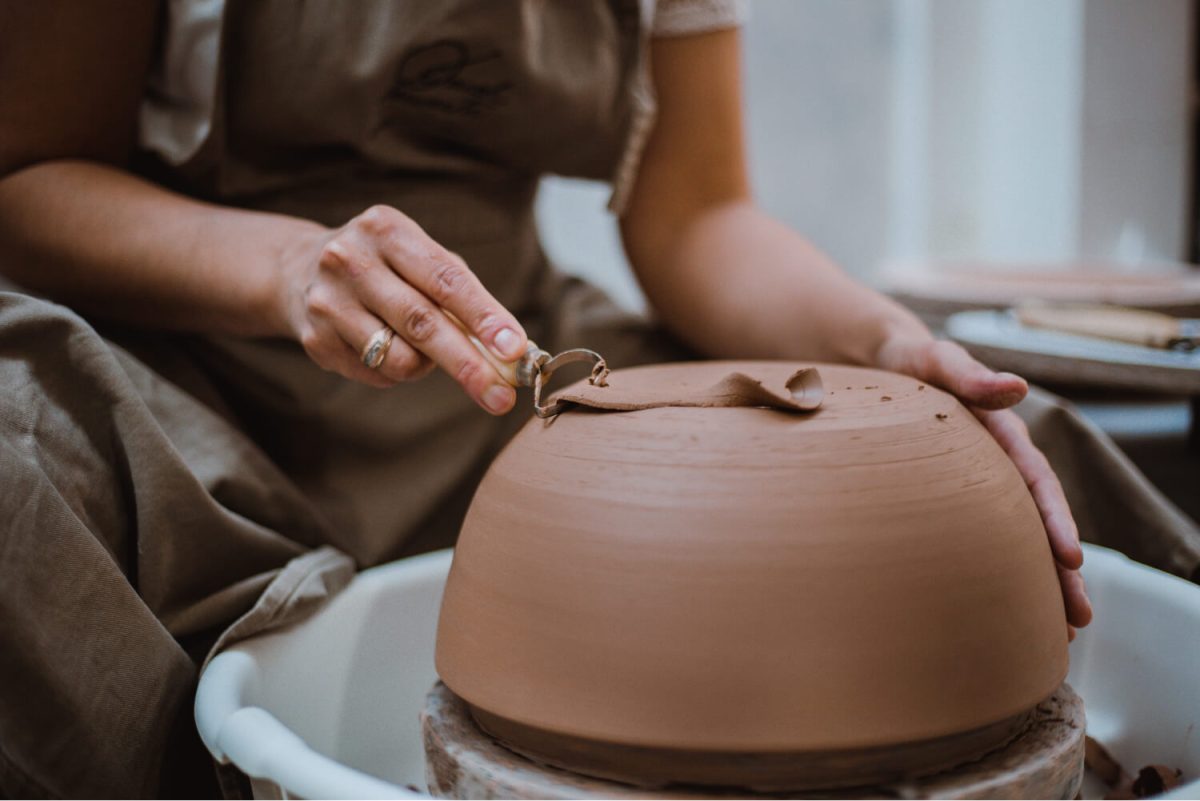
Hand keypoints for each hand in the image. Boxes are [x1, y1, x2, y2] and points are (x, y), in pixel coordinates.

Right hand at [281, 205, 527, 413]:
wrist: (299, 269)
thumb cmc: (386, 267)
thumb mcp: (420, 259)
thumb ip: (463, 296)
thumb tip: (508, 351)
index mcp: (387, 230)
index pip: (445, 279)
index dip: (484, 316)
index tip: (514, 347)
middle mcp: (352, 261)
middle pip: (423, 323)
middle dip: (468, 364)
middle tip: (502, 398)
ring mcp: (329, 301)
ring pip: (400, 358)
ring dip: (427, 364)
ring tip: (420, 345)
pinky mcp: (316, 340)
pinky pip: (379, 373)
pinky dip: (398, 370)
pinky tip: (384, 346)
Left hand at [876, 336, 1092, 635]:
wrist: (888, 366)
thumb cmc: (912, 364)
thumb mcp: (937, 361)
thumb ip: (970, 375)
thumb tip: (1017, 386)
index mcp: (1002, 435)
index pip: (1036, 482)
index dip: (1055, 520)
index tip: (1070, 558)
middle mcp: (1001, 464)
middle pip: (1038, 523)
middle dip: (1061, 571)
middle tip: (1078, 618)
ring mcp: (983, 485)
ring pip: (1019, 539)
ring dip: (1041, 583)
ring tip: (1062, 632)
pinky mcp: (960, 499)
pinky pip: (987, 539)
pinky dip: (1003, 573)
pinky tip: (1011, 613)